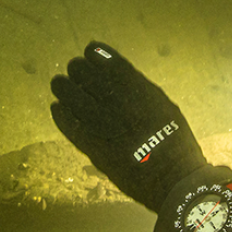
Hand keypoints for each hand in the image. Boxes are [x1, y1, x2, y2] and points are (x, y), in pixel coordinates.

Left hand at [50, 42, 206, 210]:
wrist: (173, 180)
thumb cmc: (175, 142)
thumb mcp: (164, 107)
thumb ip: (141, 91)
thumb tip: (120, 77)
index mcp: (140, 91)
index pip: (110, 63)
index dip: (96, 53)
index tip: (90, 50)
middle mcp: (119, 104)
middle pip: (87, 76)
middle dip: (77, 68)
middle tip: (73, 67)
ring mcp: (104, 126)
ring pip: (72, 97)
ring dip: (63, 87)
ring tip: (59, 83)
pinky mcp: (94, 147)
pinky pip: (69, 126)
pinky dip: (60, 114)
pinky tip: (57, 107)